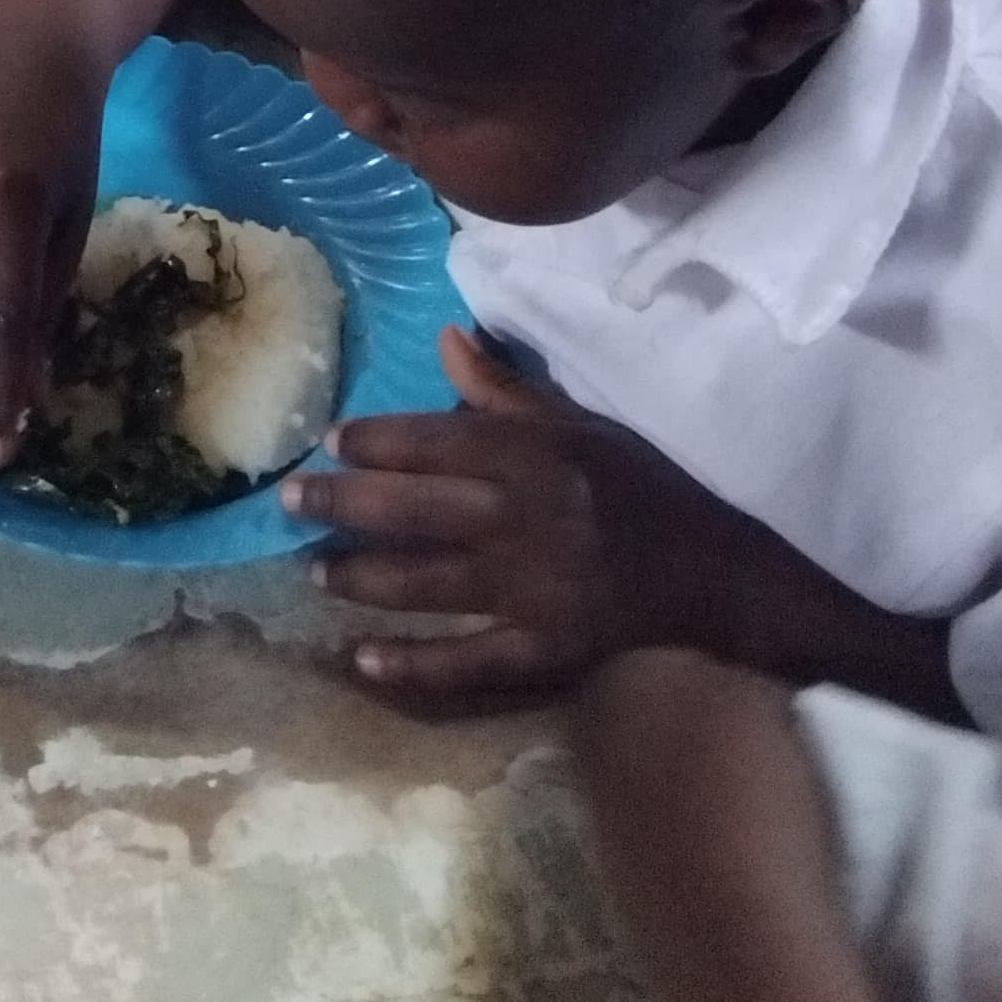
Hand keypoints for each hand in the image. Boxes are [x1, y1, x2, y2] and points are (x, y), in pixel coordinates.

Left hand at [286, 326, 843, 713]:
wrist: (712, 574)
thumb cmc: (641, 489)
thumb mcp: (581, 424)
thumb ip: (506, 389)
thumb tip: (444, 337)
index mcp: (537, 454)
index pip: (438, 440)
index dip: (377, 441)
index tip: (329, 441)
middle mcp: (527, 516)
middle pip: (416, 509)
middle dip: (344, 506)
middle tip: (289, 503)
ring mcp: (534, 589)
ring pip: (427, 582)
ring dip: (361, 578)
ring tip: (312, 572)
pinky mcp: (545, 651)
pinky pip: (468, 662)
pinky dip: (413, 664)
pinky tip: (362, 659)